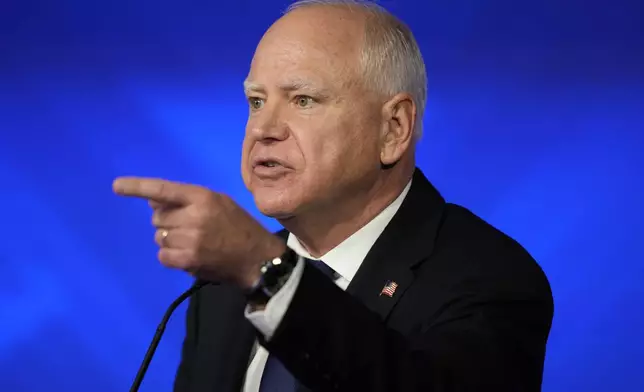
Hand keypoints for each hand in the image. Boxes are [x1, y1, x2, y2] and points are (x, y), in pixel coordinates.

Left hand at [113, 177, 285, 288]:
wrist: (258, 258)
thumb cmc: (239, 227)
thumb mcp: (219, 203)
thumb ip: (188, 200)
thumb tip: (153, 202)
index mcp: (202, 197)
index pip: (163, 189)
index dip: (138, 187)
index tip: (117, 186)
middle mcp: (194, 216)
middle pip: (157, 217)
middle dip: (168, 221)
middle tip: (189, 227)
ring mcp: (190, 239)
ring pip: (159, 237)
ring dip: (171, 240)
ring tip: (194, 242)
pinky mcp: (188, 260)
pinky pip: (162, 255)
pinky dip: (172, 256)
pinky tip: (190, 255)